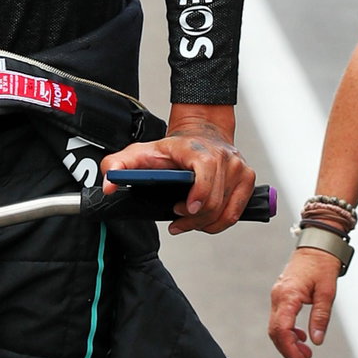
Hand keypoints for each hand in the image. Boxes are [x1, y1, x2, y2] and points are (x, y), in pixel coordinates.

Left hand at [101, 116, 253, 234]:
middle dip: (193, 220)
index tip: (184, 209)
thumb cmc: (173, 147)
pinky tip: (204, 219)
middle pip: (214, 202)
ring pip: (226, 211)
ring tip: (187, 222)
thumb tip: (109, 185)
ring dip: (205, 225)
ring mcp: (239, 168)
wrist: (202, 132)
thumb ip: (119, 165)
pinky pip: (236, 212)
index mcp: (200, 150)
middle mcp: (225, 157)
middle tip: (176, 222)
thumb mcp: (141, 151)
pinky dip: (219, 222)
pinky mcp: (248, 179)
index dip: (199, 194)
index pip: (207, 172)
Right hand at [269, 246, 339, 357]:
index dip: (289, 349)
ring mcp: (278, 295)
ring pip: (276, 326)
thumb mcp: (327, 292)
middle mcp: (278, 296)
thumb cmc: (323, 264)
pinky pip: (280, 318)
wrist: (317, 244)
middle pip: (275, 331)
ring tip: (306, 352)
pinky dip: (288, 330)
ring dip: (288, 341)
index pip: (282, 329)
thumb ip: (320, 317)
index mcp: (288, 296)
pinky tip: (301, 336)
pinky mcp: (281, 295)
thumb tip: (316, 341)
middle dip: (288, 349)